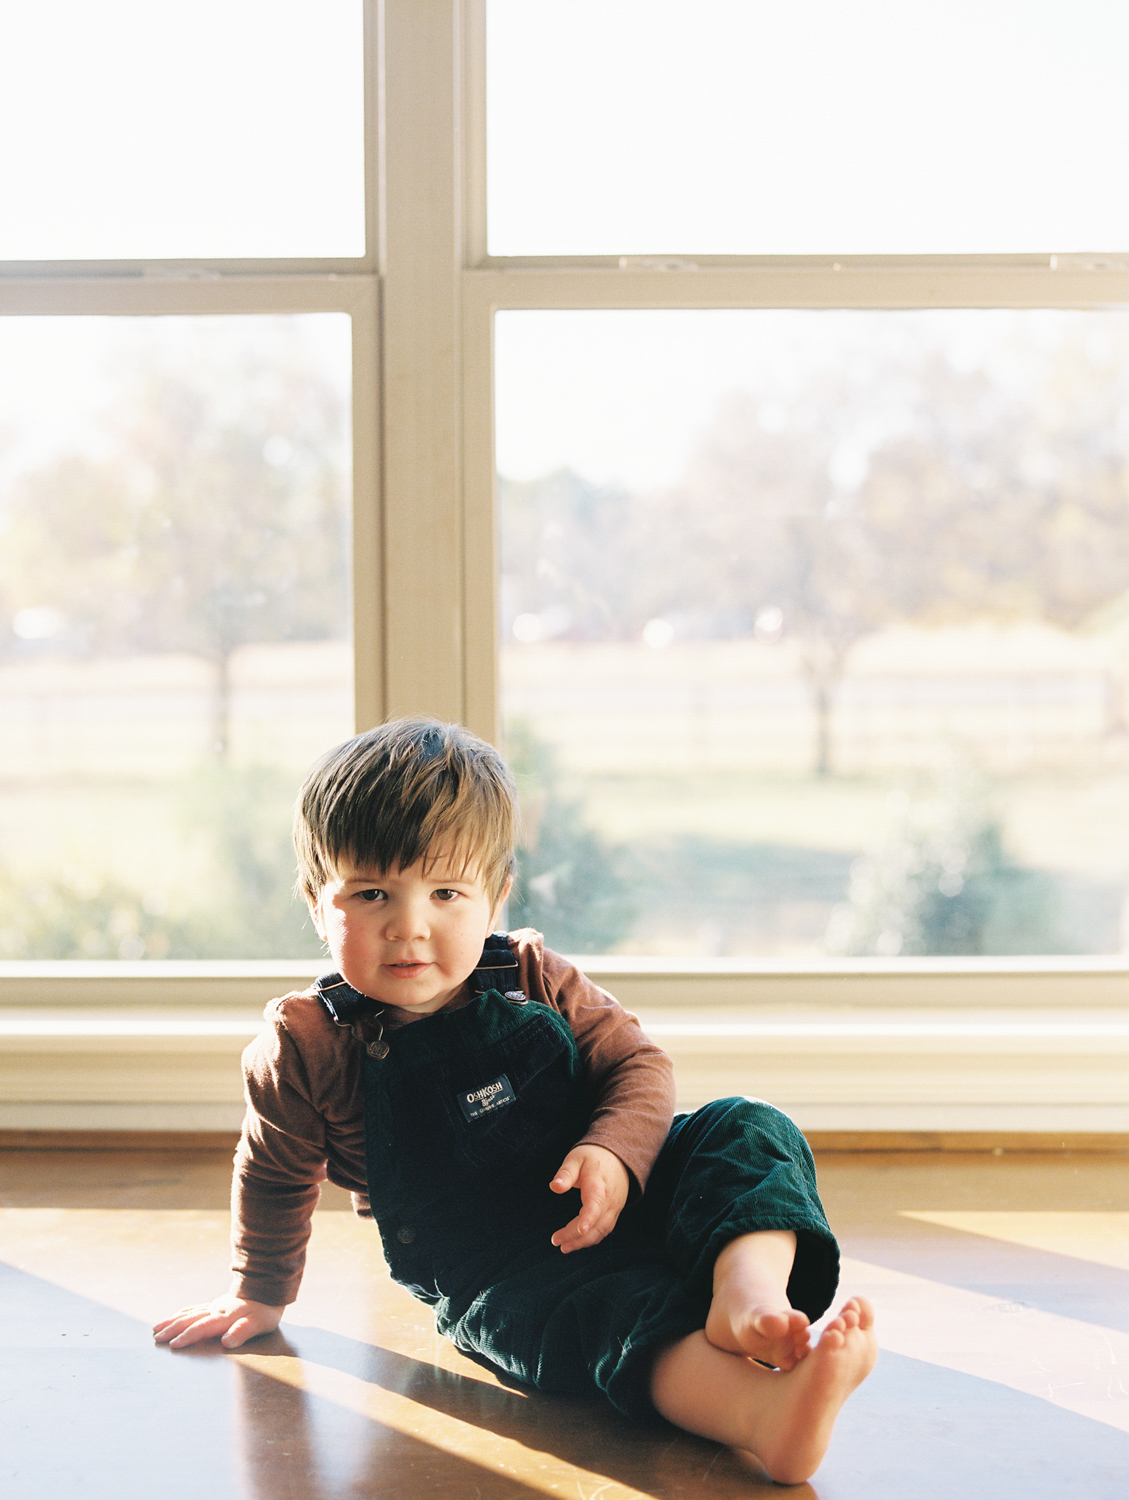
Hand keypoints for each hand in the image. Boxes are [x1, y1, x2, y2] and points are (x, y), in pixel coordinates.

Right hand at [152, 1293, 283, 1349]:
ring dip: (173, 1321)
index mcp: (224, 1317)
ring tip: (157, 1328)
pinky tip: (177, 1314)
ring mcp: (215, 1305)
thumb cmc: (265, 1310)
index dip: (188, 1336)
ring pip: (189, 1313)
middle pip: (190, 1319)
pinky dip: (183, 1312)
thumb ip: (242, 1331)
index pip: (202, 1327)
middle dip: (172, 1329)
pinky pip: (196, 1307)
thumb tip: (227, 1342)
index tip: (173, 1344)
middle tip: (156, 1338)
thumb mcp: (259, 1323)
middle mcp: (216, 1310)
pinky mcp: (217, 1303)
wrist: (269, 1287)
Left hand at [549, 1144, 629, 1252]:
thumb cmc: (593, 1157)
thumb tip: (554, 1187)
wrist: (618, 1157)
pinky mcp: (614, 1213)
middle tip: (556, 1242)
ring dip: (583, 1242)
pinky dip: (592, 1238)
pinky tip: (578, 1242)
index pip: (596, 1204)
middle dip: (577, 1236)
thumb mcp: (576, 1158)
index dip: (589, 1218)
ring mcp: (614, 1208)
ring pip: (601, 1230)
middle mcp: (609, 1200)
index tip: (580, 1230)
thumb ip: (565, 1173)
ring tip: (564, 1247)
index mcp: (599, 1184)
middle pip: (596, 1223)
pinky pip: (605, 1230)